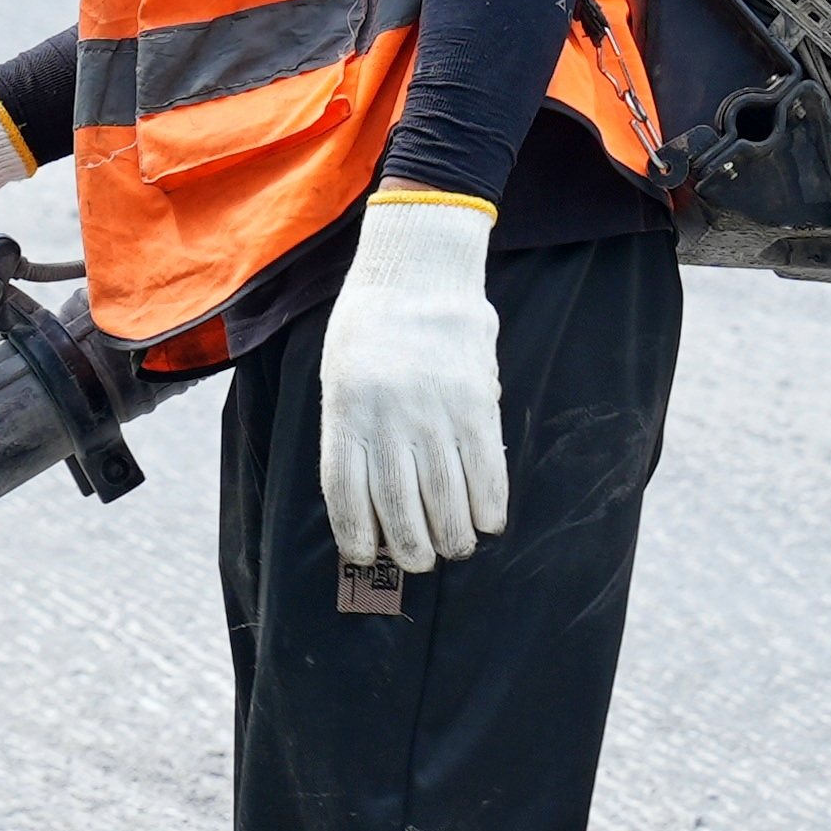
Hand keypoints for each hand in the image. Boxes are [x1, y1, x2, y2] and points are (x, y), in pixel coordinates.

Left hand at [318, 192, 507, 571]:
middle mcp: (386, 421)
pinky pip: (485, 469)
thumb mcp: (340, 377)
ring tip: (456, 548)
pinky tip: (489, 522)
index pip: (346, 495)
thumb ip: (352, 432)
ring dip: (453, 536)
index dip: (357, 536)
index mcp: (345, 415)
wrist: (416, 270)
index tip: (365, 557)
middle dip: (411, 548)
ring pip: (444, 498)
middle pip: (398, 508)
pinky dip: (489, 505)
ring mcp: (432, 414)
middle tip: (421, 561)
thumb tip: (367, 497)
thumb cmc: (370, 327)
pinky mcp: (474, 403)